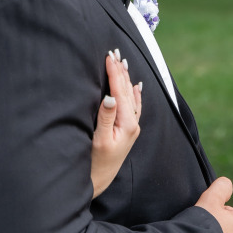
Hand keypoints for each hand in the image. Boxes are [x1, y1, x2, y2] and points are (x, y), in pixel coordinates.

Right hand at [90, 49, 142, 198]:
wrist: (100, 180)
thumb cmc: (96, 162)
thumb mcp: (99, 139)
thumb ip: (106, 117)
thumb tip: (110, 96)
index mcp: (126, 123)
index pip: (120, 91)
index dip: (114, 73)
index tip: (109, 56)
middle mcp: (133, 123)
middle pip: (127, 91)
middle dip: (120, 71)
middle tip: (115, 52)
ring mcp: (132, 127)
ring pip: (130, 96)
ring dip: (126, 78)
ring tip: (123, 62)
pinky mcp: (129, 130)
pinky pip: (134, 106)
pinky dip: (134, 93)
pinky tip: (136, 86)